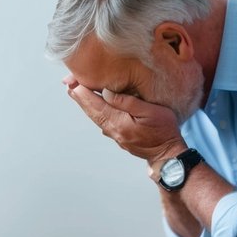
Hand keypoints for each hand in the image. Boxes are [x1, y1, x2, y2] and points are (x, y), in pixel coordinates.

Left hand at [63, 76, 186, 166]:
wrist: (167, 154)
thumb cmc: (163, 130)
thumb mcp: (150, 111)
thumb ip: (127, 102)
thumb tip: (105, 93)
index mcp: (118, 122)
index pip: (96, 104)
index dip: (83, 92)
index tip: (73, 81)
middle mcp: (112, 130)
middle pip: (92, 111)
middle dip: (80, 97)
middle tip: (68, 84)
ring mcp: (115, 135)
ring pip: (96, 117)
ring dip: (86, 104)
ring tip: (76, 93)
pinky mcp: (119, 137)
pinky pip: (102, 122)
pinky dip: (95, 112)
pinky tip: (94, 107)